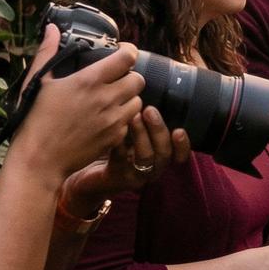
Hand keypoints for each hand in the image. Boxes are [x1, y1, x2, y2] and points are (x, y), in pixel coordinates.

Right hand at [12, 26, 145, 182]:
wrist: (39, 160)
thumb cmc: (34, 120)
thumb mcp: (37, 82)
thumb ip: (47, 52)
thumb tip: (52, 29)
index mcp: (88, 81)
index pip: (127, 58)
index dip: (128, 52)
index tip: (122, 53)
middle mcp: (106, 99)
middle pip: (139, 79)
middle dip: (129, 76)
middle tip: (116, 79)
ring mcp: (113, 120)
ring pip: (138, 101)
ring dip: (129, 98)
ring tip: (112, 100)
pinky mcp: (115, 138)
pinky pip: (130, 122)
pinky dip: (123, 119)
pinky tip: (106, 119)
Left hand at [65, 106, 191, 206]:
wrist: (85, 174)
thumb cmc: (113, 148)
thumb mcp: (132, 134)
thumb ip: (144, 121)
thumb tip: (149, 92)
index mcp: (159, 158)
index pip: (180, 155)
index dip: (183, 145)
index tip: (179, 129)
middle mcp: (151, 169)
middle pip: (164, 153)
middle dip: (159, 130)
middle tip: (149, 110)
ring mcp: (134, 175)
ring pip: (146, 158)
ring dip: (142, 135)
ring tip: (132, 116)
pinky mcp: (115, 177)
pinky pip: (119, 160)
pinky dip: (118, 143)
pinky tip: (113, 129)